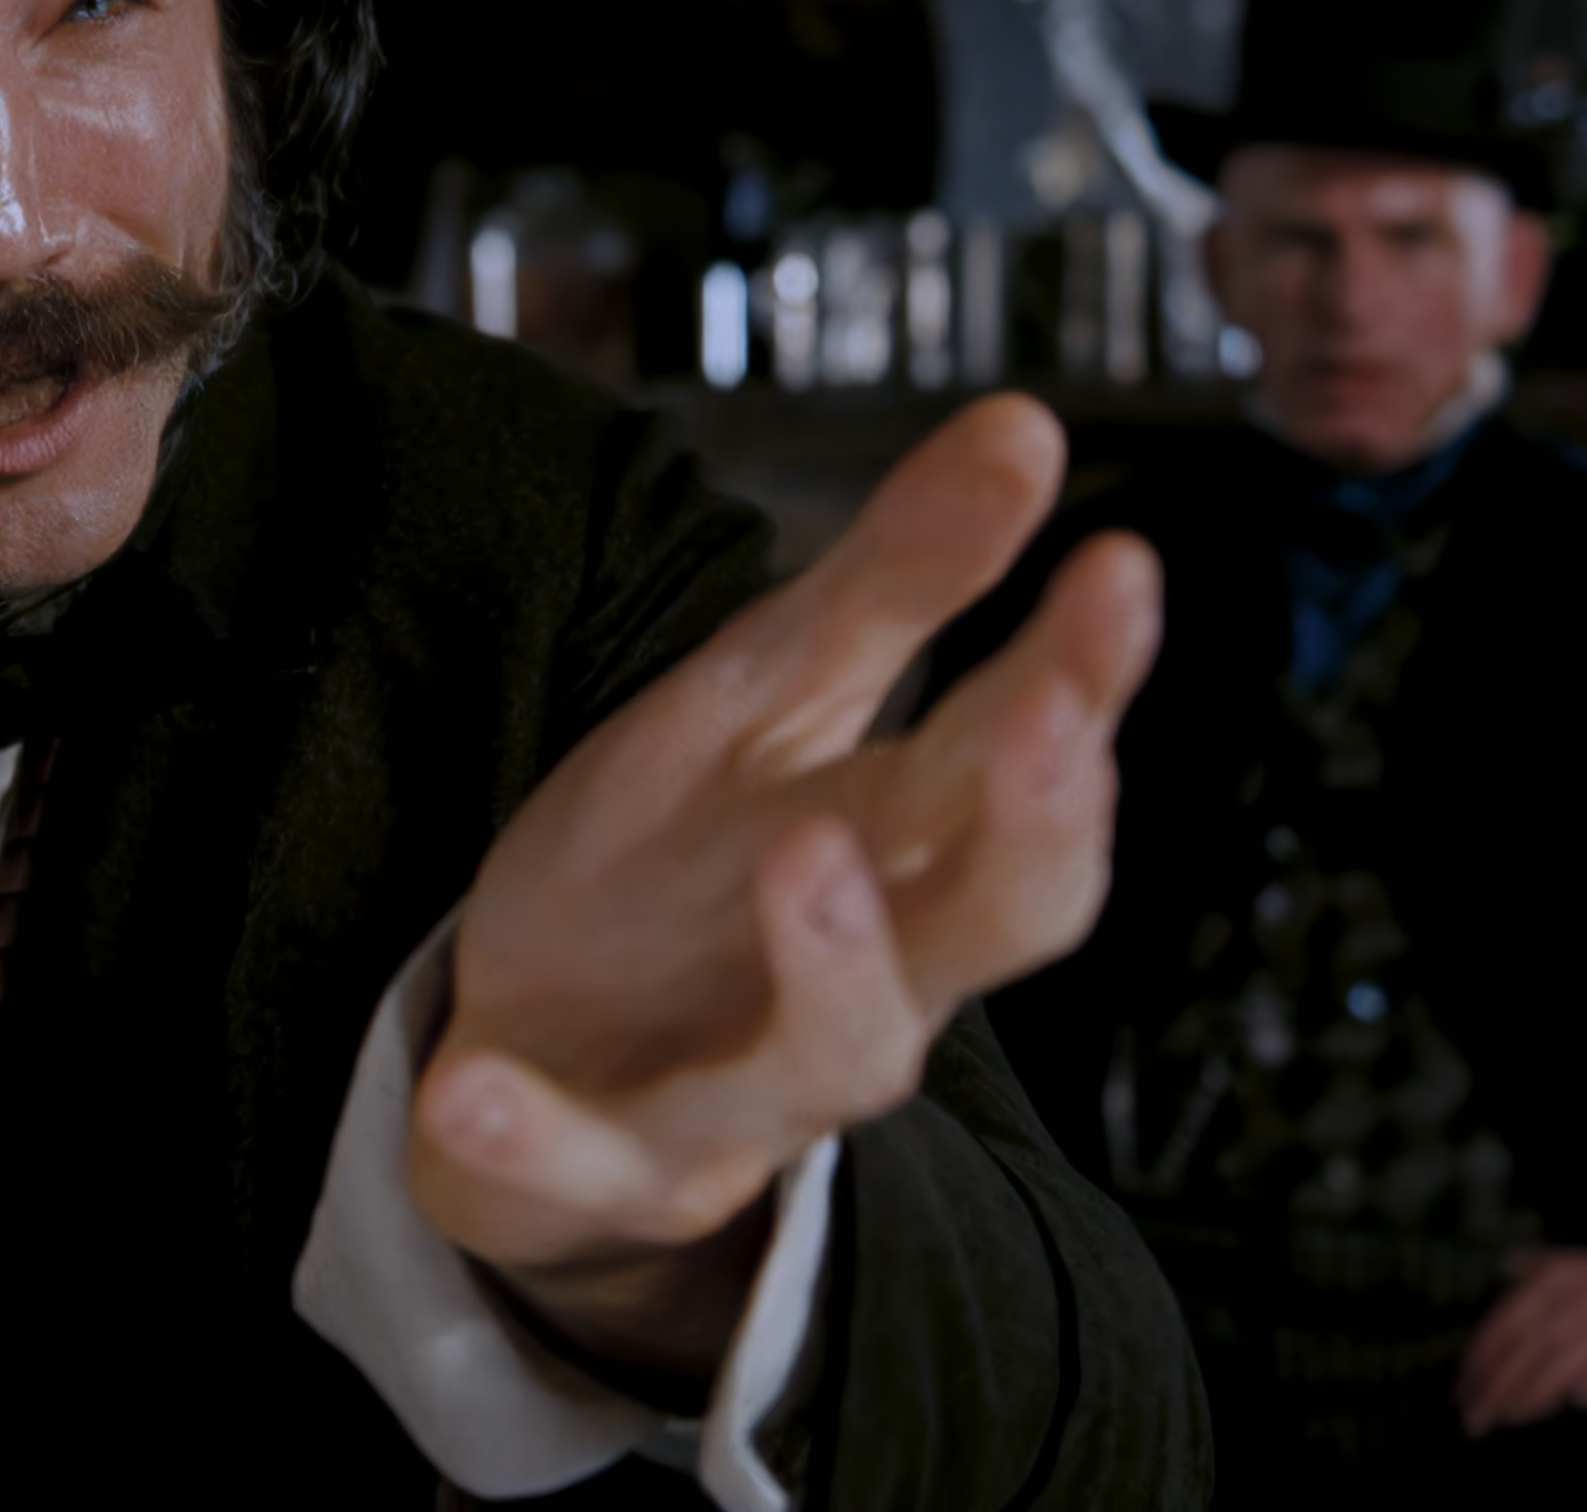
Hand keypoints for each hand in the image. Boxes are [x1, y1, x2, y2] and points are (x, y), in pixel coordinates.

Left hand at [408, 396, 1158, 1377]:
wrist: (537, 1059)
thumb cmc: (680, 875)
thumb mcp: (768, 701)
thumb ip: (896, 579)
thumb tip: (1029, 420)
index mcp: (902, 845)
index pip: (1032, 764)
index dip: (1083, 677)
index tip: (1120, 566)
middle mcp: (862, 975)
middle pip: (993, 920)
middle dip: (1034, 830)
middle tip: (1048, 721)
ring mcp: (743, 1087)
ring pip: (836, 1058)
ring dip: (833, 966)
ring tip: (806, 854)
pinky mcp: (609, 1166)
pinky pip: (583, 1165)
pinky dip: (531, 1134)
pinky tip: (467, 1085)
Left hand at [1458, 1249, 1586, 1434]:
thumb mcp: (1581, 1276)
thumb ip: (1540, 1271)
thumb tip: (1505, 1261)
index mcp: (1568, 1272)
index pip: (1512, 1318)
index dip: (1482, 1356)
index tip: (1460, 1392)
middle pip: (1536, 1343)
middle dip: (1501, 1384)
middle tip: (1475, 1419)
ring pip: (1574, 1357)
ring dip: (1539, 1391)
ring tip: (1512, 1418)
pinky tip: (1579, 1402)